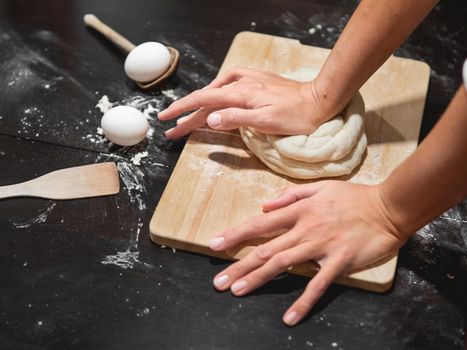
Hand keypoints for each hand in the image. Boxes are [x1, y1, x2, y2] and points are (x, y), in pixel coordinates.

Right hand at [158, 67, 336, 138]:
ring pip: (216, 91)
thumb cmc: (296, 116)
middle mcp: (241, 84)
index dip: (182, 112)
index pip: (202, 102)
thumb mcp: (266, 122)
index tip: (165, 121)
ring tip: (189, 115)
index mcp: (240, 95)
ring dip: (200, 104)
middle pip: (206, 99)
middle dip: (186, 114)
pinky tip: (217, 94)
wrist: (319, 99)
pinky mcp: (258, 81)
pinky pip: (229, 84)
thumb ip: (236, 119)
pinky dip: (217, 91)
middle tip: (171, 127)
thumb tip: (209, 119)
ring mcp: (249, 80)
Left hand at [208, 181, 405, 325]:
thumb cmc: (354, 196)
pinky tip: (290, 317)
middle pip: (265, 249)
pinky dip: (303, 301)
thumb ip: (291, 195)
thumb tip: (265, 205)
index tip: (215, 245)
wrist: (388, 206)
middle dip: (239, 265)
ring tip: (238, 291)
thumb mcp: (320, 187)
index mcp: (299, 211)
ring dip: (258, 279)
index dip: (236, 234)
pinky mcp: (339, 261)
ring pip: (283, 263)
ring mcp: (321, 245)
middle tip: (219, 281)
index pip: (260, 224)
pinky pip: (318, 284)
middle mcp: (305, 228)